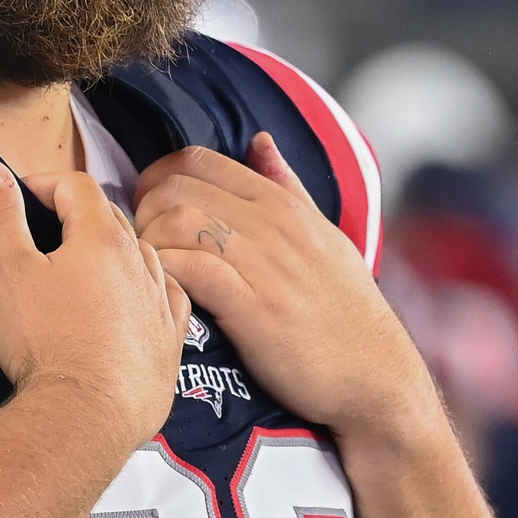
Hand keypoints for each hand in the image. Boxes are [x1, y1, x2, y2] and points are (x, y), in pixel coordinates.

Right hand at [0, 162, 189, 450]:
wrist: (85, 418)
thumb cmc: (44, 342)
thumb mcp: (8, 272)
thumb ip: (0, 217)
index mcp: (102, 238)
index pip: (76, 186)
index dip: (43, 183)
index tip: (18, 196)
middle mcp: (141, 263)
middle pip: (111, 217)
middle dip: (76, 214)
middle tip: (43, 228)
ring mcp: (161, 303)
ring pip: (143, 256)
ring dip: (115, 249)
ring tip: (86, 264)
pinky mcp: (170, 343)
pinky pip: (170, 298)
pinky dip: (151, 288)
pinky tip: (139, 297)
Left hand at [134, 134, 434, 441]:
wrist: (376, 376)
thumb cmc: (345, 311)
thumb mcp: (324, 235)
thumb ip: (287, 186)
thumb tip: (259, 141)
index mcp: (282, 203)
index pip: (197, 160)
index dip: (157, 180)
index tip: (149, 212)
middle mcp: (273, 224)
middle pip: (176, 188)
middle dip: (143, 212)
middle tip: (142, 247)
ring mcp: (265, 265)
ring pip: (177, 222)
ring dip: (149, 244)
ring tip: (151, 273)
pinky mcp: (256, 309)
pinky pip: (191, 270)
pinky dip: (166, 274)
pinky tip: (166, 294)